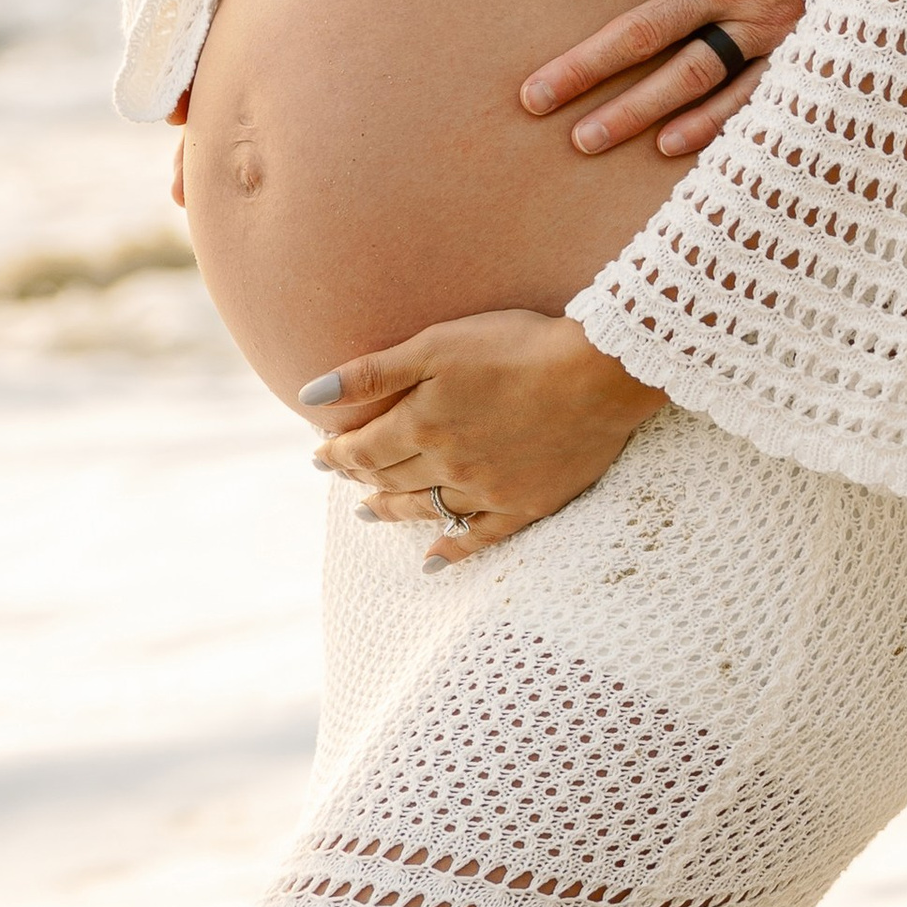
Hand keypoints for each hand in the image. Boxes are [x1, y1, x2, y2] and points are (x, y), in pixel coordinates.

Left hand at [304, 310, 664, 563]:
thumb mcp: (437, 343)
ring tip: (368, 512)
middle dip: (360, 476)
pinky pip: (479, 538)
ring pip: (426, 509)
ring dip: (392, 510)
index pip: (364, 447)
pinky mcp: (524, 505)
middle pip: (391, 478)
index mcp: (423, 424)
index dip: (337, 451)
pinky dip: (451, 552)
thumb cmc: (518, 346)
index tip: (319, 453)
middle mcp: (447, 465)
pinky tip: (432, 562)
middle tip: (341, 476)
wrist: (597, 374)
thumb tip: (309, 396)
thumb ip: (373, 371)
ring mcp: (486, 491)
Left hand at [489, 0, 805, 157]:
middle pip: (638, 33)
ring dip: (633, 112)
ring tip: (583, 139)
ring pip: (686, 77)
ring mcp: (766, 23)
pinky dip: (711, 124)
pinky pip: (750, 95)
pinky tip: (670, 147)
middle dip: (580, 68)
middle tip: (529, 99)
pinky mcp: (802, 45)